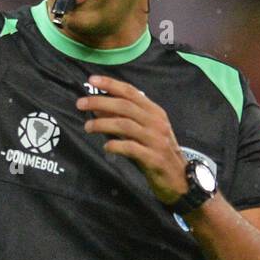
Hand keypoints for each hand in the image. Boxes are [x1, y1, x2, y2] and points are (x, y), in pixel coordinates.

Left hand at [77, 74, 188, 204]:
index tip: (92, 80)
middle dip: (100, 102)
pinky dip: (116, 145)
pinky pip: (131, 148)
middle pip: (125, 106)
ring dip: (103, 124)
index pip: (131, 92)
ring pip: (125, 125)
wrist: (179, 179)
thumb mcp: (142, 131)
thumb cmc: (157, 151)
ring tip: (88, 127)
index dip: (111, 84)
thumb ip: (122, 118)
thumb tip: (97, 107)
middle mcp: (157, 122)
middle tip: (80, 104)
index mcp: (155, 112)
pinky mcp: (154, 158)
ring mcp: (156, 140)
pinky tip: (106, 146)